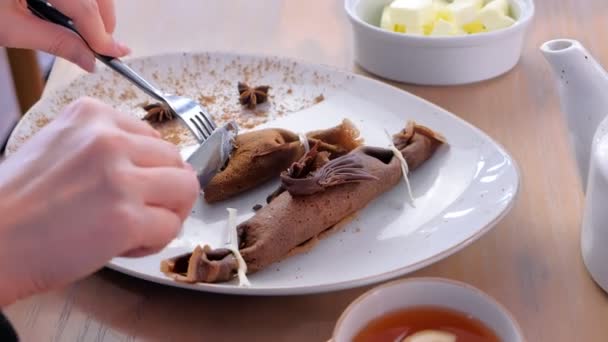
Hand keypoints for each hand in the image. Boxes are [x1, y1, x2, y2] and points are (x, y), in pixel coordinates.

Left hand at [0, 0, 128, 70]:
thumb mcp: (8, 27)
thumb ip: (55, 43)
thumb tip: (89, 60)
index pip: (83, 7)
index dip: (101, 34)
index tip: (113, 53)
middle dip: (101, 18)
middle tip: (99, 45)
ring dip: (92, 6)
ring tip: (83, 29)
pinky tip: (69, 11)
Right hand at [0, 98, 198, 304]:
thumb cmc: (21, 202)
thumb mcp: (60, 146)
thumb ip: (107, 146)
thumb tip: (160, 163)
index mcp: (92, 114)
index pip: (154, 139)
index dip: (148, 170)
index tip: (126, 188)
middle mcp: (108, 139)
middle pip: (175, 161)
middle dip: (164, 191)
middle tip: (137, 211)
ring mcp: (119, 177)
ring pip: (184, 189)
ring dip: (167, 213)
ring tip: (135, 228)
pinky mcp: (125, 217)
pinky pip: (171, 226)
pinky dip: (154, 241)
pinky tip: (124, 246)